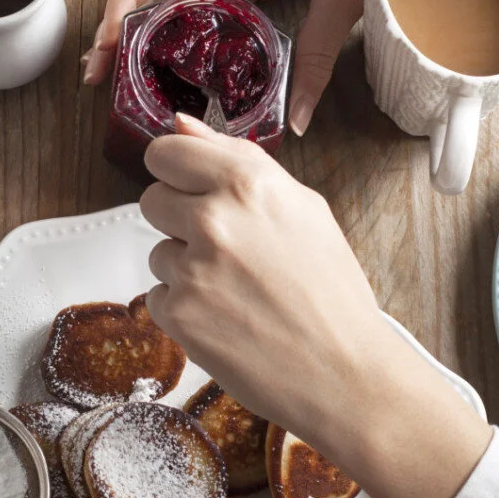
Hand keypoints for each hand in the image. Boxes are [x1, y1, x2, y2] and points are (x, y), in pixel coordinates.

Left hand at [139, 116, 491, 497]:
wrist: (346, 373)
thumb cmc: (331, 290)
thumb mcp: (302, 208)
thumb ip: (234, 159)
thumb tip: (179, 124)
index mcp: (249, 182)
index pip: (165, 152)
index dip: (175, 172)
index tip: (189, 188)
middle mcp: (215, 218)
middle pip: (152, 200)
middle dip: (179, 221)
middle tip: (225, 249)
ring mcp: (193, 268)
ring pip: (157, 252)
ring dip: (185, 269)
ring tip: (236, 292)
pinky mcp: (179, 315)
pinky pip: (159, 297)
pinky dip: (185, 310)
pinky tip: (227, 320)